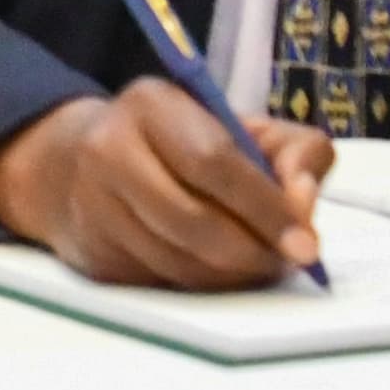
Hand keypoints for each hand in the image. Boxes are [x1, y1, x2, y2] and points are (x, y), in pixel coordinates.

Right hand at [0, 80, 332, 289]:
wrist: (84, 163)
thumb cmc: (183, 142)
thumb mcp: (243, 126)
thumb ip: (294, 150)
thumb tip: (303, 202)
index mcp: (151, 104)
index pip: (213, 161)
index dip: (265, 208)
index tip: (306, 244)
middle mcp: (109, 149)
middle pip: (192, 221)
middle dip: (252, 252)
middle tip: (285, 262)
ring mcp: (93, 206)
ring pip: (178, 262)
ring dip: (230, 275)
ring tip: (256, 263)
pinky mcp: (93, 254)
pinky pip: (161, 284)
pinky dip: (200, 285)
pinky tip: (215, 268)